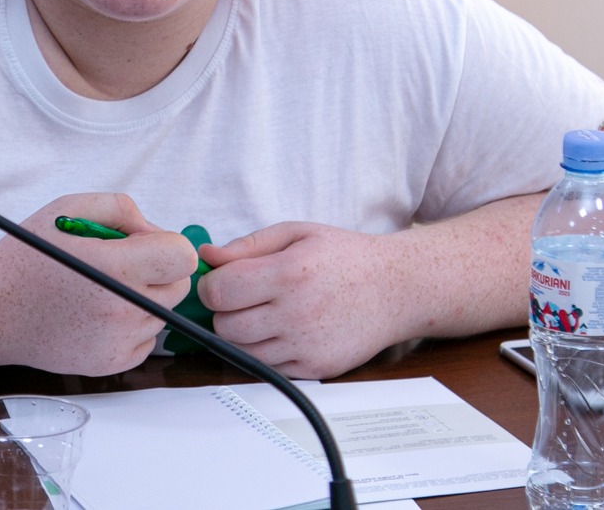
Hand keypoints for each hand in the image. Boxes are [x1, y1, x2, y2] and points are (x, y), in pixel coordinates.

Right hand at [0, 194, 197, 375]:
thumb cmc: (27, 257)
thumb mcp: (68, 209)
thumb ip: (122, 210)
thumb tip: (156, 232)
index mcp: (115, 268)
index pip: (183, 257)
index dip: (166, 244)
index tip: (141, 245)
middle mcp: (122, 309)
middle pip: (178, 286)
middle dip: (158, 270)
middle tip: (120, 264)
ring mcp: (117, 342)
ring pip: (163, 314)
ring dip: (145, 298)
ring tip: (102, 289)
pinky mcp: (110, 365)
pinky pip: (146, 340)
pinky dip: (132, 326)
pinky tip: (99, 313)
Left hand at [196, 221, 404, 378]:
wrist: (395, 288)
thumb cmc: (346, 257)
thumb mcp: (298, 233)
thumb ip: (248, 245)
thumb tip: (208, 255)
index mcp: (289, 272)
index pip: (219, 291)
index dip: (211, 285)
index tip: (221, 279)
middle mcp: (296, 312)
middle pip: (225, 325)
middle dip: (225, 310)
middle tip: (243, 297)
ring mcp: (306, 345)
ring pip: (242, 350)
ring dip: (243, 333)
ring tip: (265, 312)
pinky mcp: (315, 369)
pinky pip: (267, 367)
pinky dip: (266, 351)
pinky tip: (285, 329)